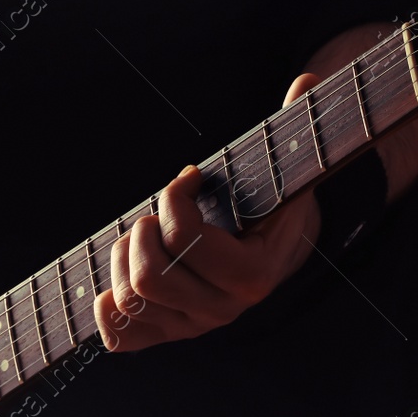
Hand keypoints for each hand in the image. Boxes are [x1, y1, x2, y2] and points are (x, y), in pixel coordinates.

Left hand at [95, 73, 324, 352]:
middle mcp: (223, 311)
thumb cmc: (265, 203)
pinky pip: (119, 339)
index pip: (189, 242)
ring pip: (129, 300)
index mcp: (254, 275)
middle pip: (150, 278)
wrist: (269, 255)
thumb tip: (310, 77)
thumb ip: (297, 126)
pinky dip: (106, 309)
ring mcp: (191, 328)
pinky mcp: (164, 337)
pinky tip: (119, 277)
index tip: (186, 179)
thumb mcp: (282, 168)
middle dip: (141, 233)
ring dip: (122, 258)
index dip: (175, 200)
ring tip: (140, 235)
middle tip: (152, 213)